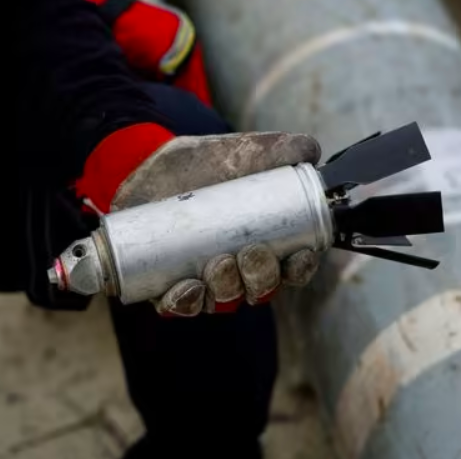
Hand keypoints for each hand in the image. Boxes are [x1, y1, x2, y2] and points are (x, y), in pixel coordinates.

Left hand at [111, 131, 323, 316]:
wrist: (148, 163)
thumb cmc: (203, 163)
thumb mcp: (240, 151)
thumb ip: (278, 148)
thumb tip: (311, 152)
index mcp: (265, 245)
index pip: (291, 269)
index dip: (299, 269)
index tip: (298, 257)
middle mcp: (237, 270)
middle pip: (259, 290)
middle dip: (261, 279)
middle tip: (251, 253)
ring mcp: (202, 280)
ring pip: (222, 301)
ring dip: (226, 289)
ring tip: (219, 263)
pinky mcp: (165, 285)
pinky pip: (177, 307)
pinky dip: (184, 303)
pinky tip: (188, 288)